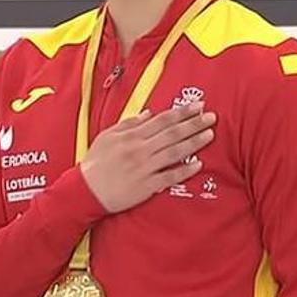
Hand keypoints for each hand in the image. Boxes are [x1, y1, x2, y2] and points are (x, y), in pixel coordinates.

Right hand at [80, 102, 216, 212]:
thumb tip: (148, 113)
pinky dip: (184, 171)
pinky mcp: (146, 186)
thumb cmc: (95, 163)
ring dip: (193, 143)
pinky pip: (169, 177)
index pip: (162, 120)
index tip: (197, 106)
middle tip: (211, 117)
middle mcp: (140, 149)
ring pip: (174, 153)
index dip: (181, 112)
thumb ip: (129, 124)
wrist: (85, 190)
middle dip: (193, 124)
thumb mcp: (107, 136)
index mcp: (131, 136)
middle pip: (172, 134)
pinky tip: (198, 164)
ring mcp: (144, 168)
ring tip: (210, 135)